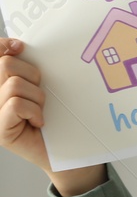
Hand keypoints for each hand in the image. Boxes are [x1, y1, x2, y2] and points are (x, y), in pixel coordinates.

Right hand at [0, 38, 105, 195]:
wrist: (68, 151)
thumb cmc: (58, 117)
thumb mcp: (44, 86)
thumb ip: (29, 68)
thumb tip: (18, 46)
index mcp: (1, 84)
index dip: (3, 46)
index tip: (20, 47)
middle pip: (5, 65)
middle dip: (32, 75)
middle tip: (41, 92)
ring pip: (14, 85)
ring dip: (37, 96)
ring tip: (42, 110)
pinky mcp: (1, 129)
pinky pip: (16, 105)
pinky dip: (34, 111)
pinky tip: (39, 121)